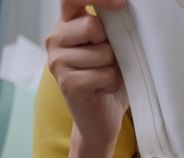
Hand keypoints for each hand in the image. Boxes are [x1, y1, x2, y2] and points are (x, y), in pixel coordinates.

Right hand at [46, 0, 128, 152]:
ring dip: (115, 67)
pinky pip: (105, 74)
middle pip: (92, 26)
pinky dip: (113, 83)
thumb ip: (112, 30)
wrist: (103, 119)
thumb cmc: (111, 79)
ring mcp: (57, 61)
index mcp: (66, 26)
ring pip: (102, 52)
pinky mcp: (67, 83)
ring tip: (107, 77)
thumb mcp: (113, 49)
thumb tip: (128, 13)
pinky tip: (103, 90)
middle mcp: (55, 39)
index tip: (121, 4)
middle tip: (110, 61)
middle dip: (111, 44)